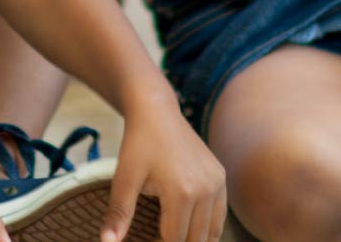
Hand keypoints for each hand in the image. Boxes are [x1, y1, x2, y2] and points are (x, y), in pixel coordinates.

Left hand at [108, 91, 227, 241]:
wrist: (157, 112)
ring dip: (193, 238)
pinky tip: (188, 225)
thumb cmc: (137, 144)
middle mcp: (206, 190)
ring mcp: (217, 183)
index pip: (174, 239)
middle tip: (158, 236)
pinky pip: (219, 215)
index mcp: (182, 194)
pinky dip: (206, 226)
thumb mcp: (124, 179)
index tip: (146, 239)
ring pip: (211, 231)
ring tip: (172, 232)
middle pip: (194, 239)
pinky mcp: (221, 177)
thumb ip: (118, 215)